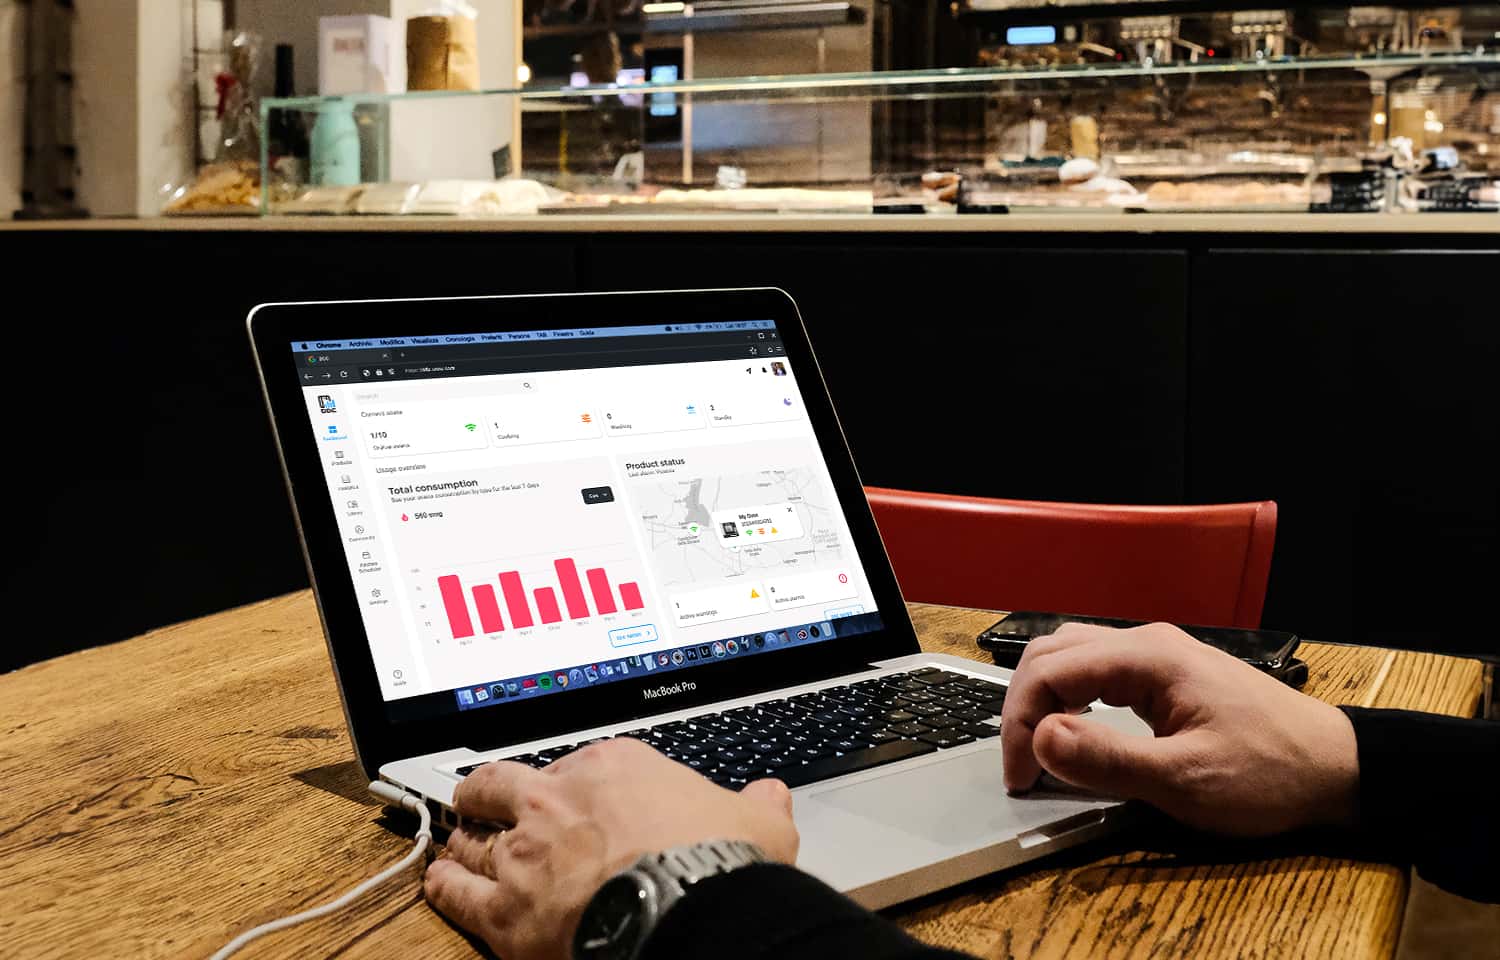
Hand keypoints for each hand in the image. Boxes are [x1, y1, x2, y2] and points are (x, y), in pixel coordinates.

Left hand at [424, 737, 797, 959]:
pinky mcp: (507, 910)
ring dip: (464, 840)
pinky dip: (444, 885)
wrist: (689, 908)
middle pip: (502, 786)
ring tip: (456, 841)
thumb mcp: (752, 821)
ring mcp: (526, 852)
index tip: (566, 793)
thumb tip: (771, 797)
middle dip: (488, 794)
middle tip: (482, 799)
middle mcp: (558, 800)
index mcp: (613, 767)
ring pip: (473, 837)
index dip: (565, 782)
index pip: (573, 763)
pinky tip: (438, 882)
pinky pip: (457, 892)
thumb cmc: (717, 862)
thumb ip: (755, 805)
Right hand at [1001, 622, 1358, 835]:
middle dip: (1023, 708)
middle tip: (1020, 767)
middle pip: (1052, 653)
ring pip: (1071, 656)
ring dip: (1043, 699)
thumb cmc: (1270, 774)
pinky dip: (1068, 696)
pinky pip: (1096, 670)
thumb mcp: (1185, 780)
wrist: (1338, 768)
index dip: (1021, 723)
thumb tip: (1041, 741)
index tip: (1019, 778)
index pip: (1050, 671)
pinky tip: (1069, 729)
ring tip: (1038, 751)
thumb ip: (1108, 759)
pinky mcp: (1167, 674)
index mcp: (1147, 658)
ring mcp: (1158, 654)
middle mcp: (1147, 643)